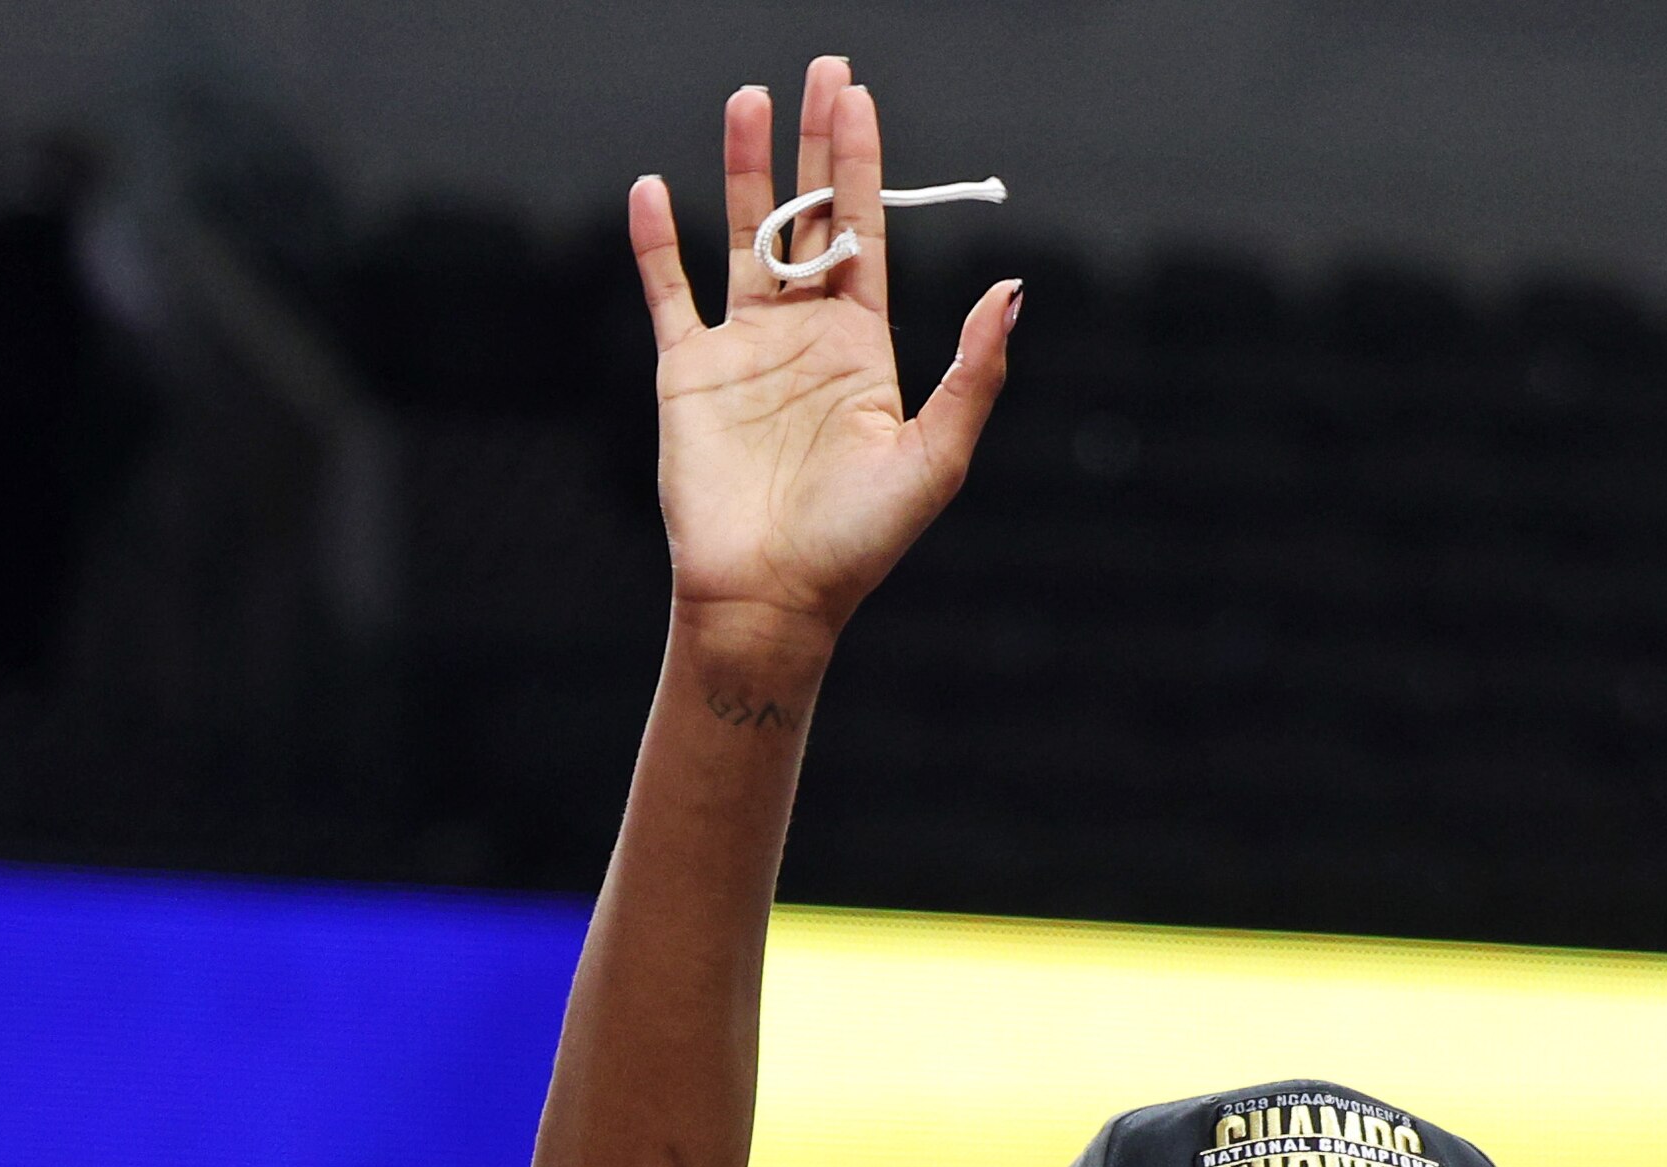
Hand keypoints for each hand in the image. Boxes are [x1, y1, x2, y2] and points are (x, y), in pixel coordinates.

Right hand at [625, 57, 1016, 672]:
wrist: (771, 596)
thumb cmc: (859, 543)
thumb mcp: (934, 458)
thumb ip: (972, 374)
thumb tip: (1011, 291)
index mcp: (865, 352)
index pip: (865, 238)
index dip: (861, 168)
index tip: (859, 100)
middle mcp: (806, 340)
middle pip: (810, 221)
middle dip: (816, 146)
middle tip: (823, 70)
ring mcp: (744, 351)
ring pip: (743, 238)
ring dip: (747, 170)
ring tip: (750, 99)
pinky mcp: (687, 373)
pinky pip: (668, 293)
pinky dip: (657, 242)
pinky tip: (655, 188)